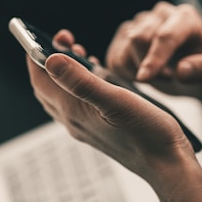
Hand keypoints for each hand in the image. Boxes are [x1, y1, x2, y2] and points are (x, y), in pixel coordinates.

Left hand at [26, 32, 196, 194]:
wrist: (166, 164)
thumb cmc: (147, 134)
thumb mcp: (116, 101)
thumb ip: (82, 81)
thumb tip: (51, 60)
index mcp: (74, 111)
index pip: (40, 80)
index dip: (35, 56)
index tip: (39, 36)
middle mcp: (74, 121)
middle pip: (47, 87)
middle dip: (48, 61)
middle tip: (64, 41)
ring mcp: (86, 126)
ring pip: (62, 94)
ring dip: (63, 72)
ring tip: (78, 52)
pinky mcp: (98, 128)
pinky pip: (77, 102)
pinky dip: (78, 84)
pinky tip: (95, 76)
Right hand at [105, 2, 201, 103]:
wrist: (191, 68)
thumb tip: (181, 70)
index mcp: (185, 18)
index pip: (164, 36)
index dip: (154, 58)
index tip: (144, 79)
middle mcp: (161, 14)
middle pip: (139, 39)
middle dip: (147, 66)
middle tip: (166, 78)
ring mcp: (140, 22)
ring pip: (123, 47)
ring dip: (136, 70)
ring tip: (157, 75)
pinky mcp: (124, 33)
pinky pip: (114, 56)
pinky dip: (123, 71)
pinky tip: (141, 73)